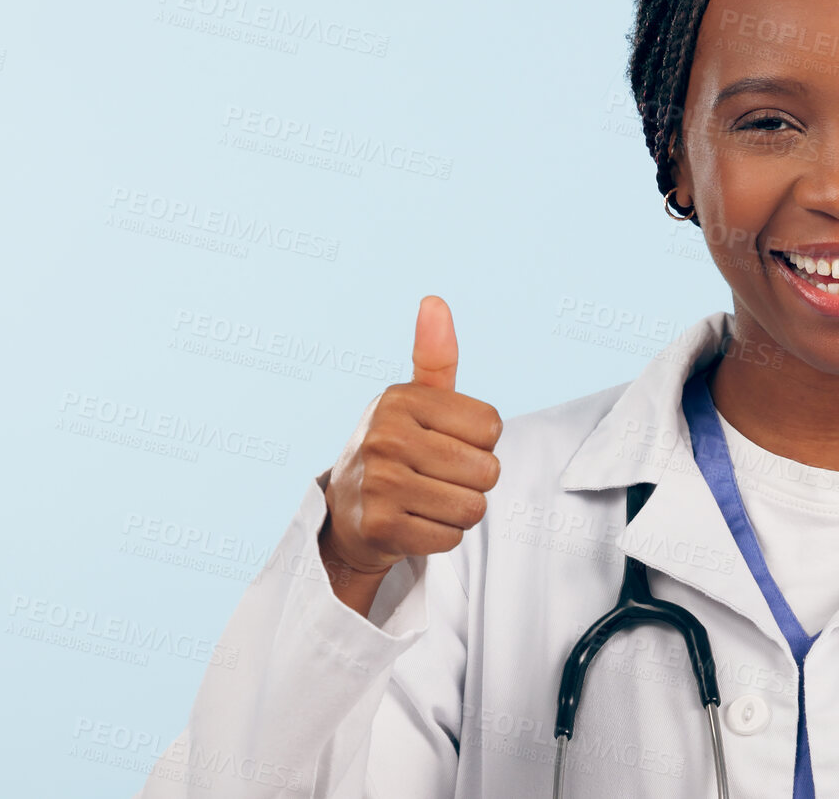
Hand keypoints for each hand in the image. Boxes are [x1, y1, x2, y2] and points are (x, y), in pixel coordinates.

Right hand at [319, 296, 502, 603]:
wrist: (347, 514)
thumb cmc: (397, 450)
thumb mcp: (416, 400)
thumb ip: (434, 356)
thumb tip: (434, 300)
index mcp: (400, 399)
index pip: (492, 427)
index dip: (479, 442)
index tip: (445, 443)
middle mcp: (384, 436)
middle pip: (487, 470)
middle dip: (473, 480)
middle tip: (435, 477)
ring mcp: (379, 483)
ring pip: (473, 507)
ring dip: (459, 511)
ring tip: (426, 500)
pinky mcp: (380, 527)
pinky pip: (451, 537)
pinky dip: (441, 536)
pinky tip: (414, 523)